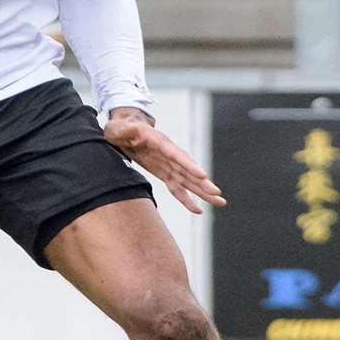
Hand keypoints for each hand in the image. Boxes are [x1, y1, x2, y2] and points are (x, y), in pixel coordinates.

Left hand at [103, 108, 225, 213]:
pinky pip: (178, 188)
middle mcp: (170, 155)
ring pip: (189, 181)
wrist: (125, 131)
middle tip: (217, 193)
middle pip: (188, 170)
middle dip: (202, 182)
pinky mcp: (166, 173)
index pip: (176, 155)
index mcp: (160, 142)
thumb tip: (129, 130)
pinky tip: (198, 210)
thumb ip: (125, 131)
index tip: (202, 175)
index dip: (189, 165)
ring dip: (203, 192)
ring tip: (220, 203)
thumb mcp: (119, 128)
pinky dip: (186, 199)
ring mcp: (169, 165)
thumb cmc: (122, 129)